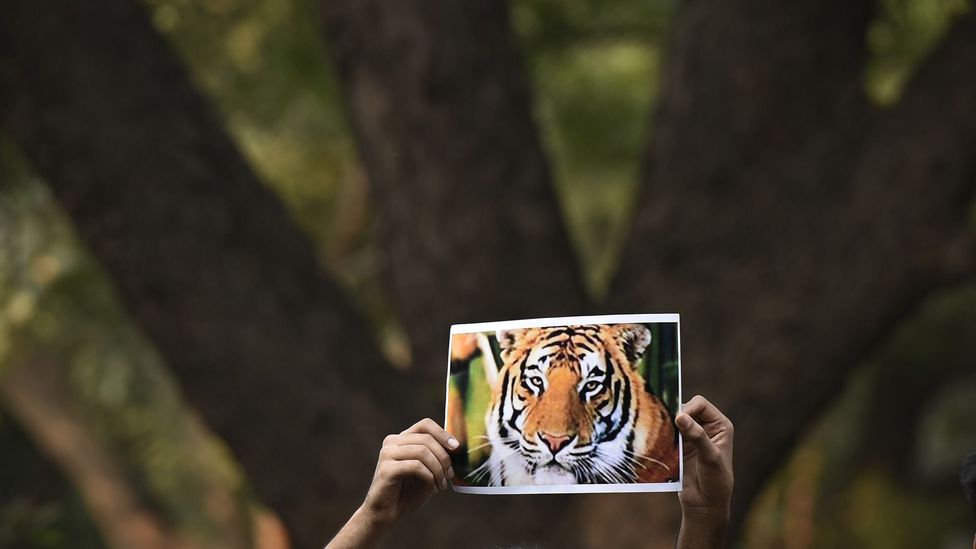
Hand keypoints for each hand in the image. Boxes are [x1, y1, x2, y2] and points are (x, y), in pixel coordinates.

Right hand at [361, 418, 458, 525]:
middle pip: (427, 439)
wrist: (386, 513)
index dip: (443, 433)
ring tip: (441, 484)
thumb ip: (436, 456)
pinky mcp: (387, 469)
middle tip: (450, 475)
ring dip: (438, 469)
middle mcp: (392, 442)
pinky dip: (429, 476)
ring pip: (423, 451)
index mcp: (401, 439)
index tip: (456, 447)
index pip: (425, 424)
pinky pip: (416, 466)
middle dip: (444, 458)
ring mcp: (387, 454)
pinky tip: (432, 487)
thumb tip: (456, 445)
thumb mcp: (426, 471)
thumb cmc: (407, 492)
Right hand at [675, 395, 733, 547]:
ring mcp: (691, 436)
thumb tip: (680, 416)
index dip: (688, 408)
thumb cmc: (716, 481)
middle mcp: (705, 427)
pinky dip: (661, 436)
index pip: (700, 404)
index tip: (678, 420)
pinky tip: (657, 442)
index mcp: (719, 425)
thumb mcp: (710, 457)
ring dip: (667, 426)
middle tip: (666, 427)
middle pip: (685, 409)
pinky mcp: (678, 446)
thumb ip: (697, 436)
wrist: (705, 505)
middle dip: (675, 416)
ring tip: (660, 435)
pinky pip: (666, 434)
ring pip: (674, 421)